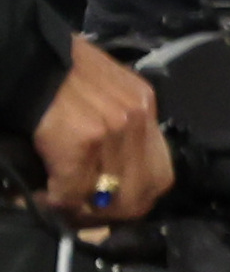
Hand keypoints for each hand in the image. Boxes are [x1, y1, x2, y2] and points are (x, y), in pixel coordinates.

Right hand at [31, 38, 170, 226]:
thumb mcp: (104, 93)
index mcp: (144, 105)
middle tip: (83, 216)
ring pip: (110, 198)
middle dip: (112, 214)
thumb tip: (106, 179)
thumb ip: (115, 130)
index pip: (159, 173)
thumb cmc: (58, 72)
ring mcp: (114, 130)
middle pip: (143, 192)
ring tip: (60, 207)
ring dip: (82, 211)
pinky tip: (41, 195)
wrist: (27, 55)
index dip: (135, 197)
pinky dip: (56, 202)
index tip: (109, 207)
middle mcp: (137, 119)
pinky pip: (73, 192)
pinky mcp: (83, 142)